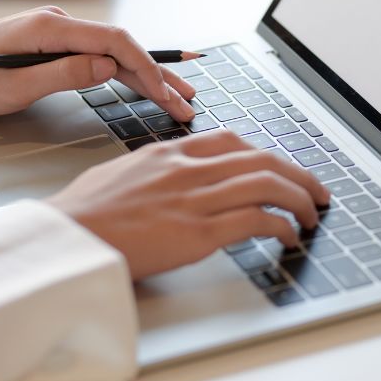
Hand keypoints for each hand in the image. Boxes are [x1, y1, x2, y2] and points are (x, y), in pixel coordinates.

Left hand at [0, 6, 195, 120]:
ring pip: (114, 54)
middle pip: (122, 47)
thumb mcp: (15, 85)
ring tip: (178, 97)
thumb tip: (109, 67)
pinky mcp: (56, 44)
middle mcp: (61, 24)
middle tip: (188, 102)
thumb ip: (65, 74)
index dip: (147, 69)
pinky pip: (99, 57)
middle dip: (158, 76)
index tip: (167, 95)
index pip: (115, 43)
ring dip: (147, 77)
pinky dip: (125, 74)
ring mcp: (60, 33)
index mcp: (53, 29)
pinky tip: (146, 85)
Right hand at [46, 131, 329, 279]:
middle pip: (261, 158)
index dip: (266, 153)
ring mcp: (194, 198)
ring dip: (299, 199)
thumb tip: (169, 177)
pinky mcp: (197, 232)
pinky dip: (281, 226)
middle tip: (316, 190)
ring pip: (267, 183)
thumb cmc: (83, 213)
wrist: (64, 239)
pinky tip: (289, 236)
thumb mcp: (121, 172)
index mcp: (169, 152)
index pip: (232, 140)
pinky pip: (256, 220)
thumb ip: (155, 169)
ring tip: (312, 214)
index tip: (280, 167)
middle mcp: (187, 168)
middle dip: (298, 174)